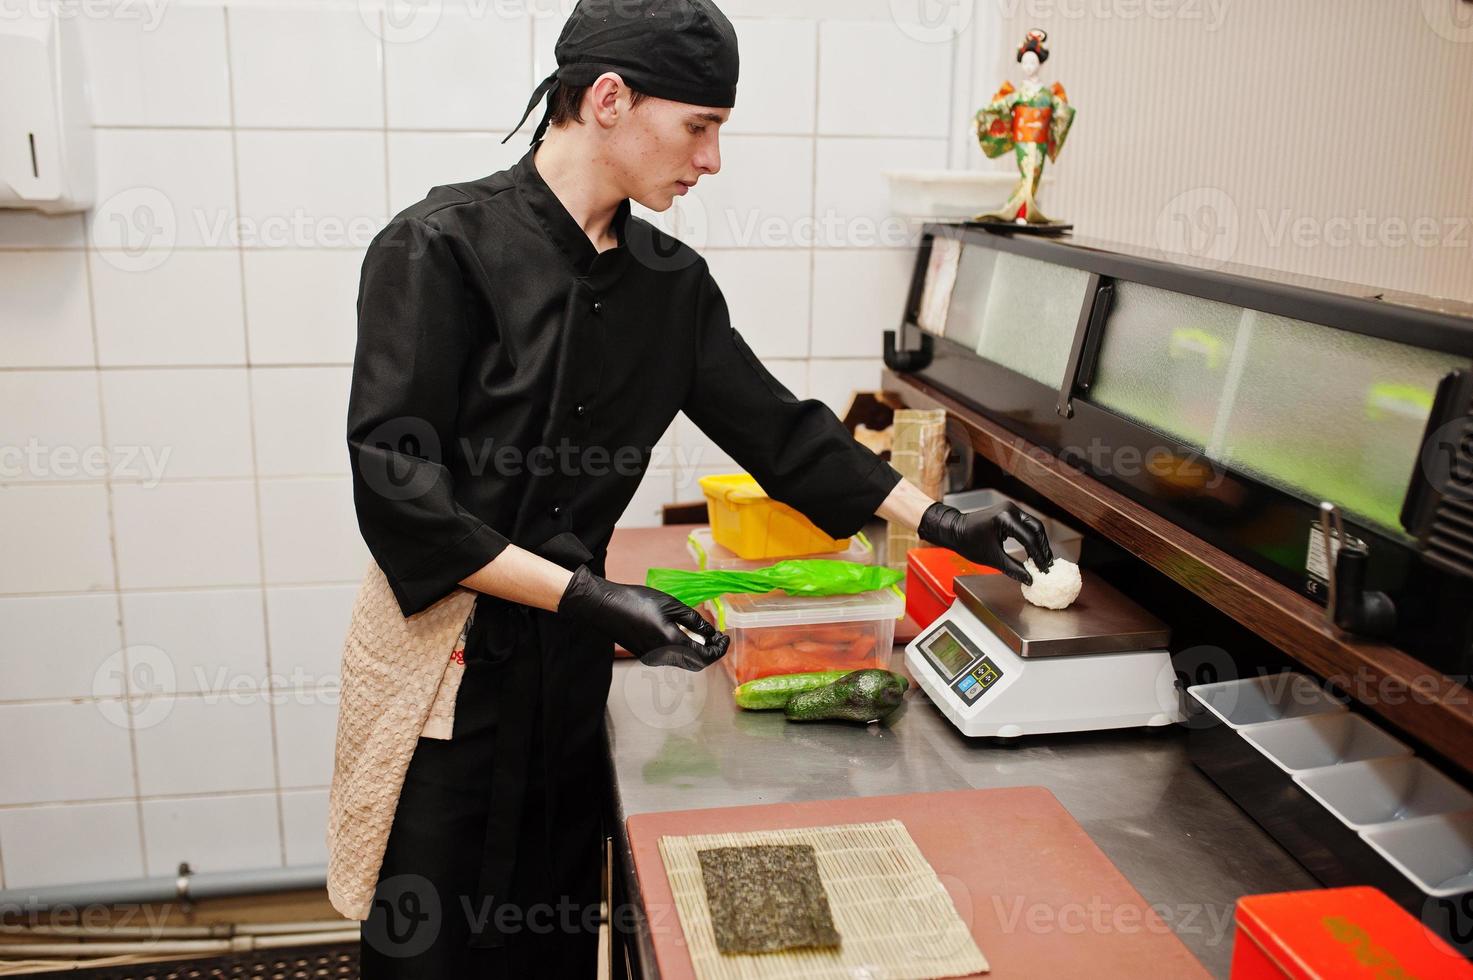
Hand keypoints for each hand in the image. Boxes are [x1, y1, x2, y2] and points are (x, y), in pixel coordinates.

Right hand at [558, 565, 728, 669]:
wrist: (604, 607)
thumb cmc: (637, 601)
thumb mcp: (671, 605)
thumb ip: (694, 621)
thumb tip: (711, 632)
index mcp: (672, 644)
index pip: (704, 657)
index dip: (719, 649)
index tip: (726, 637)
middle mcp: (663, 656)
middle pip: (695, 664)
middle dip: (710, 652)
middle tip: (717, 636)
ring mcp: (653, 658)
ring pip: (683, 662)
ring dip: (697, 651)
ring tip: (703, 633)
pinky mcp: (645, 654)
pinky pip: (671, 657)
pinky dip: (683, 650)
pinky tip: (683, 633)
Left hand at [917, 501, 1052, 584]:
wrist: (955, 530)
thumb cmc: (968, 542)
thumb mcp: (992, 558)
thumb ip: (1013, 568)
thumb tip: (1030, 579)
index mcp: (1005, 518)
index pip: (1029, 538)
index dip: (1038, 556)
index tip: (1044, 569)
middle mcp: (1010, 510)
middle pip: (1037, 528)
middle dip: (1043, 547)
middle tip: (1048, 565)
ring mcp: (1011, 509)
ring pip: (1034, 525)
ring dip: (1039, 542)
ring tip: (1044, 560)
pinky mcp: (1010, 512)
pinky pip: (1027, 524)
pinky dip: (1032, 537)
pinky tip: (1034, 551)